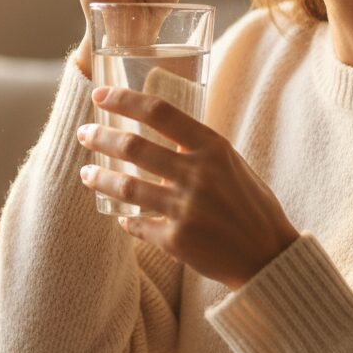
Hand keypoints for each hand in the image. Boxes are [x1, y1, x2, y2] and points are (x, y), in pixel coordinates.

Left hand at [76, 85, 298, 290]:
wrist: (268, 255)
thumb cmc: (251, 205)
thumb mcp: (231, 164)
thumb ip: (197, 149)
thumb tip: (159, 133)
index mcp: (212, 147)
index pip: (159, 112)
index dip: (124, 100)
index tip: (99, 96)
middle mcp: (197, 174)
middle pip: (133, 146)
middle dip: (101, 137)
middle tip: (84, 134)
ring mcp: (185, 208)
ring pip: (126, 186)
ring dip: (99, 177)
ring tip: (85, 173)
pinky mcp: (176, 240)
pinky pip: (138, 225)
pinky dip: (126, 219)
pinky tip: (119, 215)